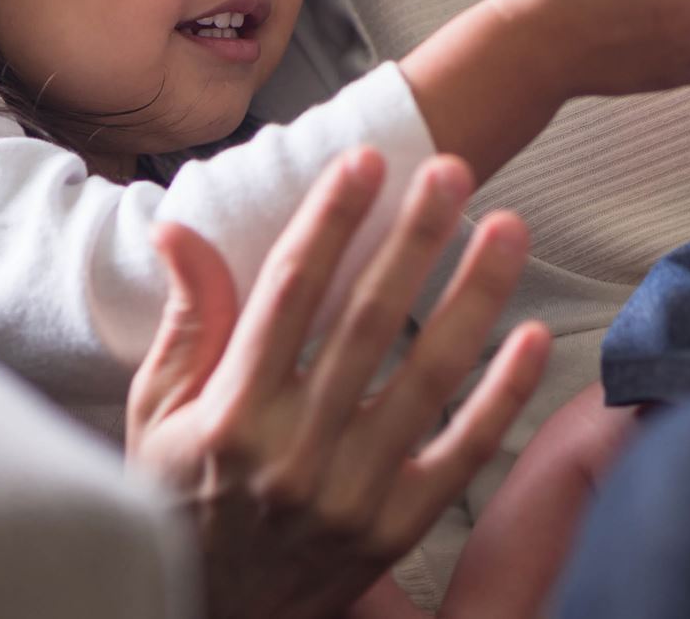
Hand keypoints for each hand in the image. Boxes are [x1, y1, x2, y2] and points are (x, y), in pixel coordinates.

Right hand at [126, 148, 549, 618]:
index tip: (364, 160)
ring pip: (428, 376)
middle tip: (452, 169)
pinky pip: (463, 451)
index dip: (330, 220)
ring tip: (507, 228)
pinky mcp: (397, 528)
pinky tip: (533, 337)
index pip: (290, 293)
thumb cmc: (177, 502)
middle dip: (414, 236)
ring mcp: (352, 494)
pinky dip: (504, 395)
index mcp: (232, 414)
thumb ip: (187, 322)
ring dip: (473, 294)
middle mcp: (295, 452)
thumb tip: (179, 229)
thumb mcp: (156, 414)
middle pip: (369, 321)